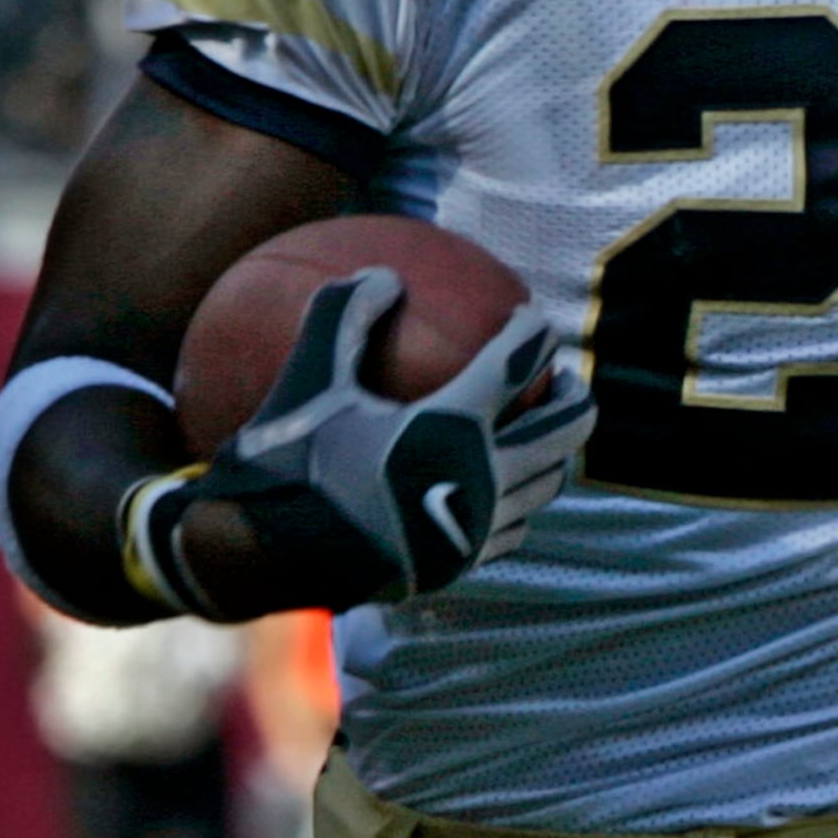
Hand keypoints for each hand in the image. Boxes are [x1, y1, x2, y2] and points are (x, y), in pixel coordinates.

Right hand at [155, 272, 592, 614]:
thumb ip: (341, 320)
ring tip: (547, 431)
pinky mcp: (460, 565)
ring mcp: (474, 528)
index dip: (531, 336)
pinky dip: (520, 501)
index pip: (515, 366)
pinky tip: (504, 491)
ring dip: (558, 452)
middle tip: (568, 379)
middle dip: (574, 399)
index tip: (533, 320)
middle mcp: (479, 478)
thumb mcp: (305, 385)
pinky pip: (512, 528)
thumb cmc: (283, 464)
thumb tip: (380, 272)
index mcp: (450, 427)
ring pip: (546, 484)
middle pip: (562, 431)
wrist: (263, 562)